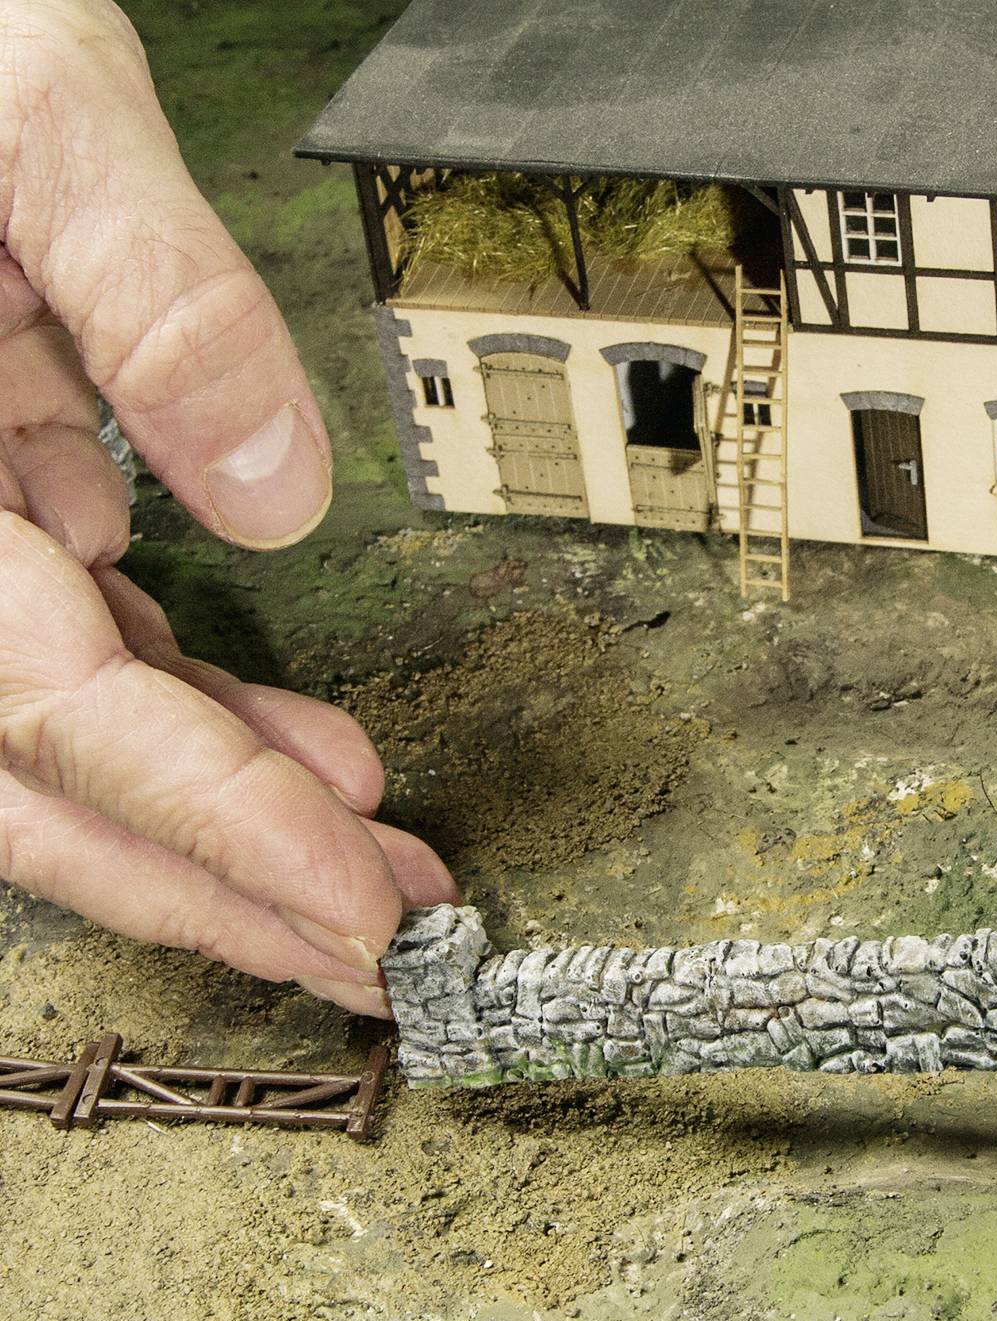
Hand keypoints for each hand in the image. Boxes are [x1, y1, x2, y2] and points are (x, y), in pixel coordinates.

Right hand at [0, 0, 453, 1015]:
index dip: (204, 822)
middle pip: (37, 781)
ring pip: (59, 739)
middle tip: (377, 949)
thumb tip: (272, 492)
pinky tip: (306, 756)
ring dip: (220, 820)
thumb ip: (151, 291)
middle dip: (215, 882)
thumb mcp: (34, 110)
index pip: (47, 705)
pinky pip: (74, 653)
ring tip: (374, 873)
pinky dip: (194, 718)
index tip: (344, 901)